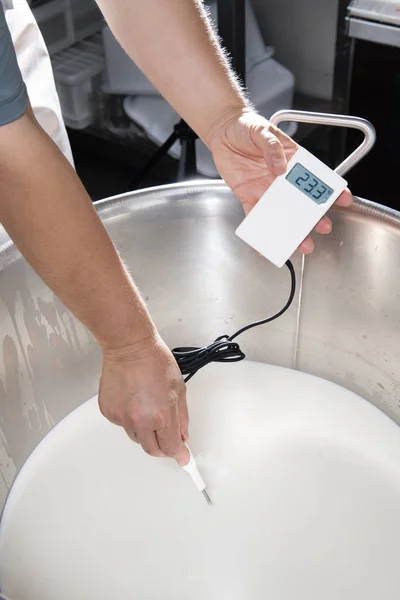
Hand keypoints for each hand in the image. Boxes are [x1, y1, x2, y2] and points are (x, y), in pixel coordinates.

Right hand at [98, 335, 189, 464]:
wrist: (129, 347)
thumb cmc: (154, 361)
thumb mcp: (179, 389)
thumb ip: (182, 417)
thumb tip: (182, 436)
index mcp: (162, 415)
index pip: (171, 448)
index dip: (179, 454)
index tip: (183, 459)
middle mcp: (140, 421)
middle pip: (152, 450)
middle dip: (162, 448)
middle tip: (168, 438)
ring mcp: (122, 418)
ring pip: (136, 438)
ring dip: (146, 432)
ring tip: (148, 408)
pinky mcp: (109, 412)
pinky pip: (122, 425)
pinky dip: (130, 419)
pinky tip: (134, 401)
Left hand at [208, 109, 352, 253]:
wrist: (223, 130)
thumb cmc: (247, 127)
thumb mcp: (263, 131)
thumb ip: (272, 148)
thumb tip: (280, 168)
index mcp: (293, 161)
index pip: (316, 176)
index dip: (331, 188)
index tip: (343, 199)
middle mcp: (282, 178)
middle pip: (301, 200)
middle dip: (314, 215)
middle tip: (323, 226)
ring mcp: (266, 189)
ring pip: (281, 212)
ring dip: (291, 228)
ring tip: (301, 242)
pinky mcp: (248, 195)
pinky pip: (254, 215)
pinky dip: (259, 230)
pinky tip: (265, 244)